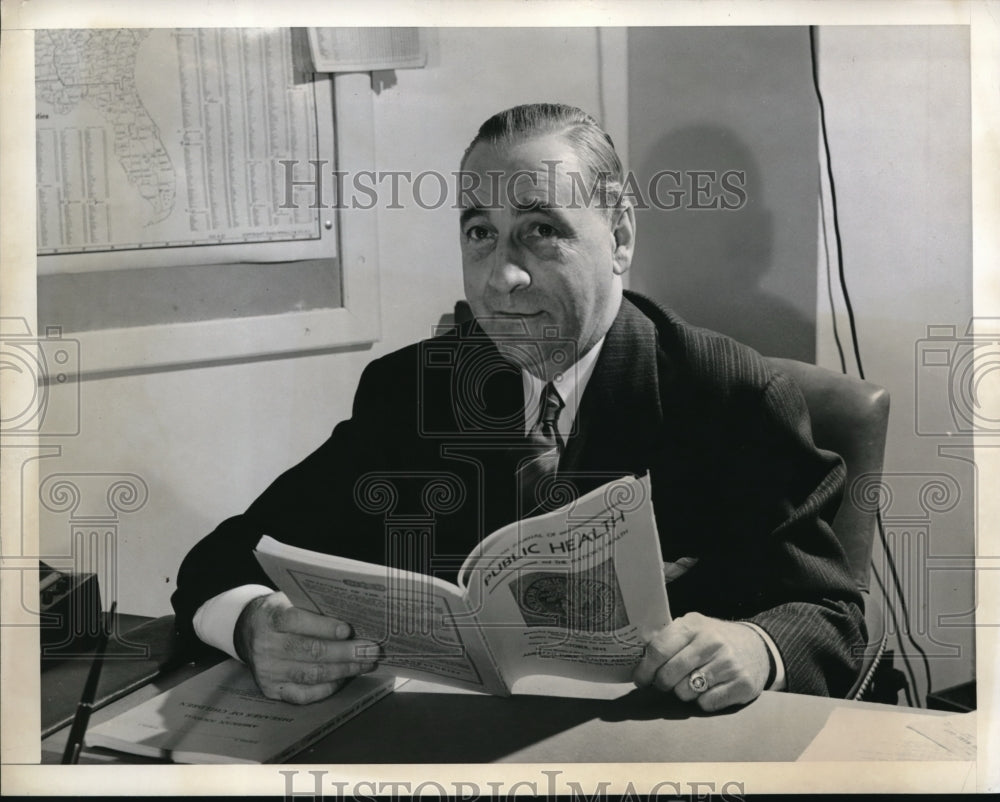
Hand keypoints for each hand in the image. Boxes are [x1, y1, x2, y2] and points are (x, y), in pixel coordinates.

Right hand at [234, 592, 379, 703]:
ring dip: (343, 670)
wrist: (248, 630)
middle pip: (310, 651)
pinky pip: (304, 694)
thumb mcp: (290, 599)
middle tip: (371, 651)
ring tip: (365, 664)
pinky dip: (327, 688)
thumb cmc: (280, 611)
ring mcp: (268, 670)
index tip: (348, 630)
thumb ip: (313, 606)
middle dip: (345, 652)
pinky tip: (344, 678)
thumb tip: (355, 615)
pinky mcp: (271, 689)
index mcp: (270, 617)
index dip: (324, 627)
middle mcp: (266, 646)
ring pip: (311, 674)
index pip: (296, 621)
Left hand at [632, 612, 769, 711]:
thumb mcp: (692, 628)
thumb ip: (668, 639)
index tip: (640, 680)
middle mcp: (711, 642)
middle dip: (662, 684)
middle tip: (665, 683)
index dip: (644, 669)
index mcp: (693, 625)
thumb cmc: (713, 640)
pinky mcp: (741, 685)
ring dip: (683, 693)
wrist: (757, 647)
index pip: (658, 650)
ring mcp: (728, 664)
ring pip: (685, 692)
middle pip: (669, 675)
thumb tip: (636, 659)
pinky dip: (702, 701)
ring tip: (691, 682)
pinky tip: (709, 689)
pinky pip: (706, 704)